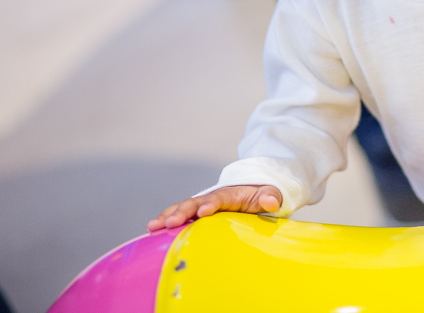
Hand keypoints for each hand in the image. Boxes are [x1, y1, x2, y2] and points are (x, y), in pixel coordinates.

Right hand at [146, 185, 282, 231]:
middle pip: (195, 202)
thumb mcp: (270, 194)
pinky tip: (152, 232)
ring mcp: (203, 204)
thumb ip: (271, 197)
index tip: (202, 212)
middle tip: (169, 223)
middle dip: (182, 212)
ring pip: (183, 208)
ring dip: (168, 216)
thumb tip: (271, 201)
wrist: (254, 190)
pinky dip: (166, 221)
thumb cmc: (262, 196)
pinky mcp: (197, 213)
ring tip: (153, 226)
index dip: (211, 204)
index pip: (219, 198)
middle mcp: (213, 198)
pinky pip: (180, 215)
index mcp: (231, 194)